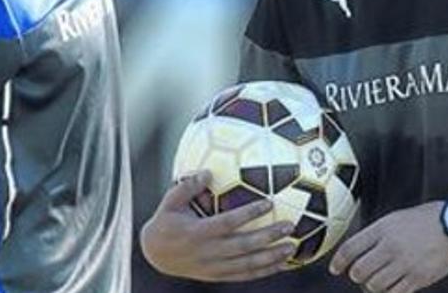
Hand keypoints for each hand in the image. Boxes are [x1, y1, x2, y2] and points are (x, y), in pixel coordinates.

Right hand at [140, 171, 296, 281]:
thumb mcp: (170, 202)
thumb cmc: (166, 221)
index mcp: (197, 233)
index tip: (269, 202)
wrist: (155, 255)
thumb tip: (207, 171)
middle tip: (289, 225)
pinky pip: (244, 275)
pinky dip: (264, 271)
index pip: (228, 223)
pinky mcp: (217, 275)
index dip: (249, 214)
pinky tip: (282, 264)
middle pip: (244, 246)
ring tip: (292, 246)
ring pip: (247, 265)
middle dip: (268, 237)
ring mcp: (214, 267)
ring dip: (271, 257)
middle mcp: (208, 252)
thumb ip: (187, 186)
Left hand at [329, 201, 447, 292]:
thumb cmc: (426, 219)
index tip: (335, 268)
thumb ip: (376, 234)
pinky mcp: (418, 278)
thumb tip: (357, 250)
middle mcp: (391, 246)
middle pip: (359, 271)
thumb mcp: (396, 218)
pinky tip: (392, 286)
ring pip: (374, 285)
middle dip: (357, 274)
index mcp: (383, 229)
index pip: (351, 248)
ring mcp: (405, 264)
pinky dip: (389, 292)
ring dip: (372, 285)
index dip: (338, 261)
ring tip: (377, 280)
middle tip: (361, 274)